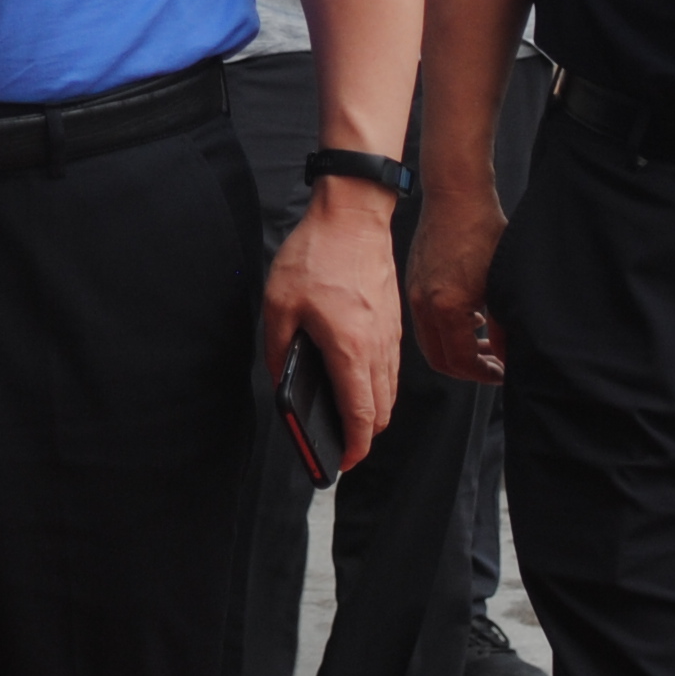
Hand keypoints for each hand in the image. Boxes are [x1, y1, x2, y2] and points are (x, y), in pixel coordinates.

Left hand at [262, 182, 403, 469]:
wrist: (354, 213)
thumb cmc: (317, 254)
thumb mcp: (280, 304)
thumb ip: (280, 350)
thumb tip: (284, 382)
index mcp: (351, 349)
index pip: (361, 416)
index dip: (354, 447)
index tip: (343, 462)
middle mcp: (378, 348)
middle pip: (381, 410)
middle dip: (363, 433)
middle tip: (339, 442)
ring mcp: (391, 334)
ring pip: (389, 390)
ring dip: (372, 410)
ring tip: (345, 415)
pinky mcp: (393, 320)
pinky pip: (390, 366)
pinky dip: (377, 384)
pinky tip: (355, 377)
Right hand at [405, 189, 508, 385]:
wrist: (455, 195)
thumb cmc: (483, 231)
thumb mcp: (502, 283)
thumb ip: (503, 326)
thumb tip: (507, 355)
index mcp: (446, 307)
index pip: (460, 361)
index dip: (484, 374)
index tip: (502, 373)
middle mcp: (424, 304)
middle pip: (439, 359)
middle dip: (468, 369)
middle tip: (493, 366)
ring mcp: (415, 292)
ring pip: (431, 340)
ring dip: (457, 349)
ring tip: (486, 343)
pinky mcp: (414, 281)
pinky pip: (425, 320)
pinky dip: (446, 330)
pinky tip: (470, 318)